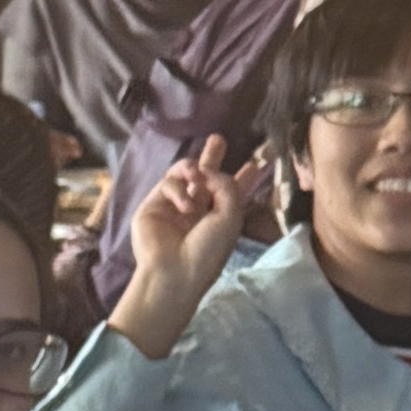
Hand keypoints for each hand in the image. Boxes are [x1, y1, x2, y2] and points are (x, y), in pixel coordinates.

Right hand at [111, 137, 253, 357]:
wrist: (175, 271)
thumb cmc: (208, 251)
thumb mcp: (230, 216)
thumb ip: (226, 185)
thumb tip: (206, 170)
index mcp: (220, 217)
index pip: (232, 192)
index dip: (243, 178)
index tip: (257, 163)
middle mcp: (198, 210)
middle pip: (206, 176)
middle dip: (212, 157)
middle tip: (218, 139)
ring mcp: (174, 207)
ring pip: (183, 174)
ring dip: (194, 170)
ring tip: (199, 177)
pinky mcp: (154, 205)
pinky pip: (168, 183)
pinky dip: (178, 190)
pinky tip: (186, 207)